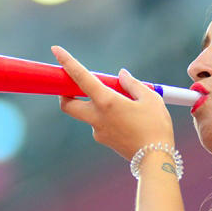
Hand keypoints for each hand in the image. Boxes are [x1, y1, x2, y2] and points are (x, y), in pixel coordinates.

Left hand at [52, 45, 174, 159]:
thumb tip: (122, 75)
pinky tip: (129, 120)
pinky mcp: (104, 140)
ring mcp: (98, 131)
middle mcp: (97, 117)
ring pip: (88, 114)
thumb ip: (133, 84)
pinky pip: (101, 124)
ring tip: (125, 105)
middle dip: (65, 94)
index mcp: (106, 102)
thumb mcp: (150, 99)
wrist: (155, 160)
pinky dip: (108, 117)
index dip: (67, 62)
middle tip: (74, 85)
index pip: (81, 78)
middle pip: (67, 104)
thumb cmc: (155, 127)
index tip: (56, 50)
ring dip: (97, 105)